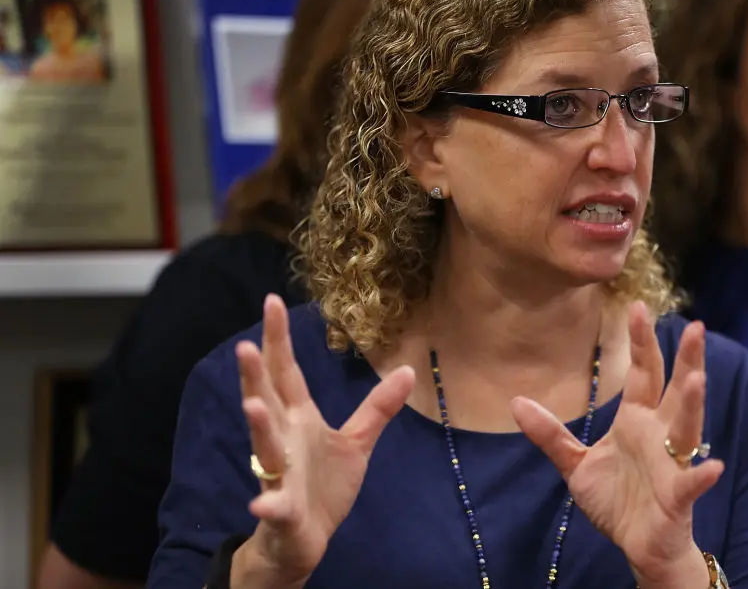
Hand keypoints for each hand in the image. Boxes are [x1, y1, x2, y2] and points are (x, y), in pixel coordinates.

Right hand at [237, 295, 414, 583]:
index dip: (279, 339)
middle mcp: (283, 440)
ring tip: (251, 403)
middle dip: (256, 374)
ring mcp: (279, 474)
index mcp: (298, 418)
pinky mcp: (283, 510)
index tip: (272, 301)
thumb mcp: (357, 442)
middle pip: (268, 399)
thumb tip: (409, 370)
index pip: (286, 372)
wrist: (304, 538)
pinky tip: (261, 502)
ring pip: (265, 445)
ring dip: (259, 425)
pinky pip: (274, 505)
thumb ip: (378, 407)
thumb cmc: (323, 486)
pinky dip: (268, 503)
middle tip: (246, 345)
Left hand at [513, 301, 723, 587]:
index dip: (643, 342)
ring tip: (697, 380)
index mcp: (637, 421)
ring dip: (693, 406)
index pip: (644, 374)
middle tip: (695, 327)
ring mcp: (672, 464)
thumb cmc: (616, 500)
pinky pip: (690, 484)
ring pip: (687, 429)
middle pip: (675, 390)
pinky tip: (713, 465)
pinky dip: (701, 474)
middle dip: (685, 360)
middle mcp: (659, 435)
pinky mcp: (677, 497)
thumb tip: (516, 401)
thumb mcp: (575, 465)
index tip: (638, 307)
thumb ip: (550, 435)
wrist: (637, 546)